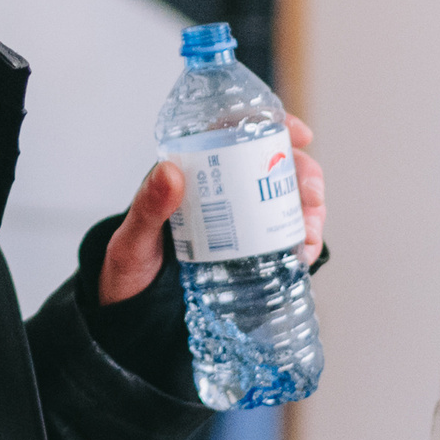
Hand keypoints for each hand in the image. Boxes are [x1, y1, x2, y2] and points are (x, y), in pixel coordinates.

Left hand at [98, 116, 326, 306]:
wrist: (132, 315)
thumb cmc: (128, 272)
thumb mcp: (133, 241)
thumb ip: (147, 208)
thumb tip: (171, 171)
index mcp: (190, 171)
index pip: (236, 131)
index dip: (274, 124)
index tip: (300, 134)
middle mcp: (220, 189)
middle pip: (273, 162)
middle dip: (303, 172)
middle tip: (310, 195)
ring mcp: (239, 219)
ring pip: (287, 198)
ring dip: (310, 209)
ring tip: (311, 233)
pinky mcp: (250, 249)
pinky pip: (285, 234)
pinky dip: (304, 239)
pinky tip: (305, 252)